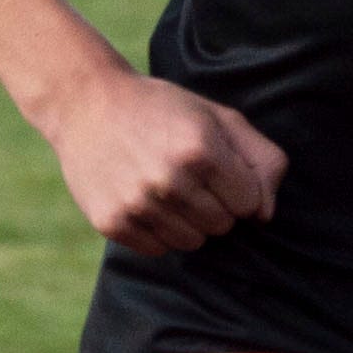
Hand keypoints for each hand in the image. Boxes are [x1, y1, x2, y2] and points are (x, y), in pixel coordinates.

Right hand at [37, 64, 283, 257]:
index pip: (250, 203)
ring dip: (187, 220)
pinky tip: (143, 198)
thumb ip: (261, 159)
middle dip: (214, 204)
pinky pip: (157, 249)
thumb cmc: (162, 109)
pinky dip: (156, 230)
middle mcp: (170, 180)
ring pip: (192, 242)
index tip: (217, 169)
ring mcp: (138, 204)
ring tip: (166, 186)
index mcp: (201, 150)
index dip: (238, 187)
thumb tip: (265, 215)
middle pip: (222, 225)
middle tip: (188, 175)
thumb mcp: (218, 117)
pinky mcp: (112, 222)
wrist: (87, 103)